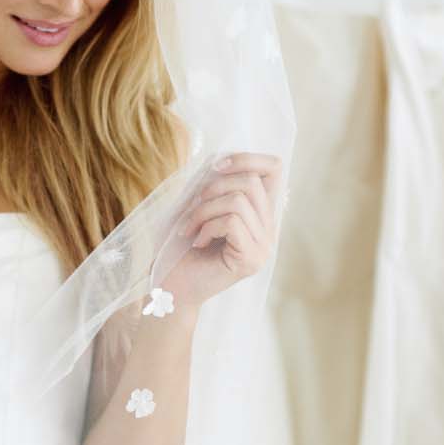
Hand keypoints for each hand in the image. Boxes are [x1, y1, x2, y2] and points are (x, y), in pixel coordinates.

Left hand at [158, 152, 283, 310]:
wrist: (169, 285)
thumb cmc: (178, 246)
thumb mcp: (192, 204)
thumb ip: (211, 181)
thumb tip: (219, 158)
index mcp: (259, 212)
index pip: (274, 169)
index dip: (246, 158)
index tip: (214, 167)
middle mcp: (268, 228)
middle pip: (252, 181)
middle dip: (212, 188)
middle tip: (191, 209)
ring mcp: (264, 246)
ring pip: (238, 201)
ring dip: (203, 210)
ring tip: (188, 229)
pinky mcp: (252, 259)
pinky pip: (232, 222)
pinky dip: (206, 226)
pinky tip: (197, 242)